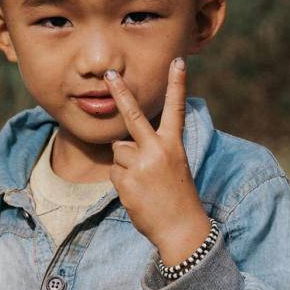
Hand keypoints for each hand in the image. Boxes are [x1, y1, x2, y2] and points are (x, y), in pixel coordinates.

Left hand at [105, 58, 211, 264]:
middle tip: (109, 73)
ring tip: (143, 183)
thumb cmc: (176, 196)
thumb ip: (151, 150)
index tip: (178, 61)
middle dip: (121, 93)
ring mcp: (141, 165)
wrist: (181, 228)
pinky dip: (121, 182)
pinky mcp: (127, 180)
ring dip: (125, 165)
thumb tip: (120, 143)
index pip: (176, 109)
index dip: (177, 84)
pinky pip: (114, 171)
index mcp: (174, 144)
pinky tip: (137, 193)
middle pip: (134, 117)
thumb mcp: (172, 166)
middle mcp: (158, 150)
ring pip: (119, 151)